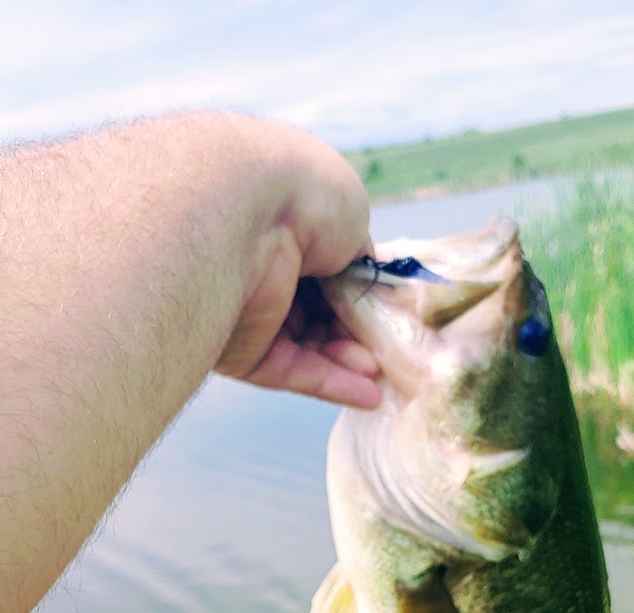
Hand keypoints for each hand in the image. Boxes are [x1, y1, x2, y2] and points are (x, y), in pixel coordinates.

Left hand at [212, 125, 381, 409]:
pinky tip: (369, 395)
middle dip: (359, 333)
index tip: (391, 311)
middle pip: (321, 313)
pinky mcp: (241, 351)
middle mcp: (264, 269)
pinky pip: (292, 372)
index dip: (362, 294)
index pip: (329, 271)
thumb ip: (359, 251)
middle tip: (391, 348)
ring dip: (349, 361)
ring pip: (310, 347)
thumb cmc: (303, 196)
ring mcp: (250, 312)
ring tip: (380, 369)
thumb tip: (366, 275)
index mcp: (285, 228)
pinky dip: (332, 384)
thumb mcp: (350, 215)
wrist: (246, 216)